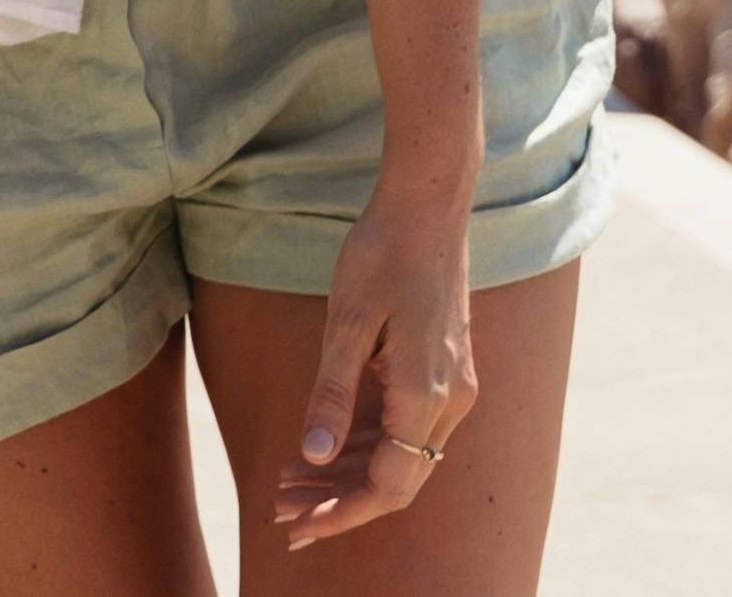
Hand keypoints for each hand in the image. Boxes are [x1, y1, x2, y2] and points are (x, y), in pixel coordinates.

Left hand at [271, 184, 485, 547]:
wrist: (427, 204)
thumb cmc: (382, 253)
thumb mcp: (345, 322)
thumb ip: (331, 393)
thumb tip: (313, 456)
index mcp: (424, 393)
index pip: (389, 485)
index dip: (343, 513)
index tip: (299, 526)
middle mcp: (448, 400)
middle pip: (396, 478)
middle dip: (338, 500)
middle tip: (280, 509)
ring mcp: (451, 387)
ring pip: (402, 456)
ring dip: (348, 474)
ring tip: (289, 482)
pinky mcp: (443, 371)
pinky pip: (406, 427)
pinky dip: (365, 444)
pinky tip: (322, 447)